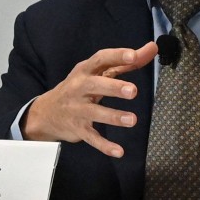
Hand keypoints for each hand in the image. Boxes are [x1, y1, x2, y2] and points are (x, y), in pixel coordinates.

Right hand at [23, 41, 156, 157]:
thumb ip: (126, 62)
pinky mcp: (78, 129)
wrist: (46, 113)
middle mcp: (80, 87)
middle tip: (133, 91)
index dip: (117, 56)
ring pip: (95, 113)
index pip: (101, 59)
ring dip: (113, 117)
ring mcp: (77, 109)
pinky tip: (119, 152)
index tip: (133, 55)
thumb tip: (153, 48)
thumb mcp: (99, 72)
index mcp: (86, 70)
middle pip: (96, 85)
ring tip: (132, 120)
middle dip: (114, 87)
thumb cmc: (80, 87)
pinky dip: (104, 146)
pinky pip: (91, 137)